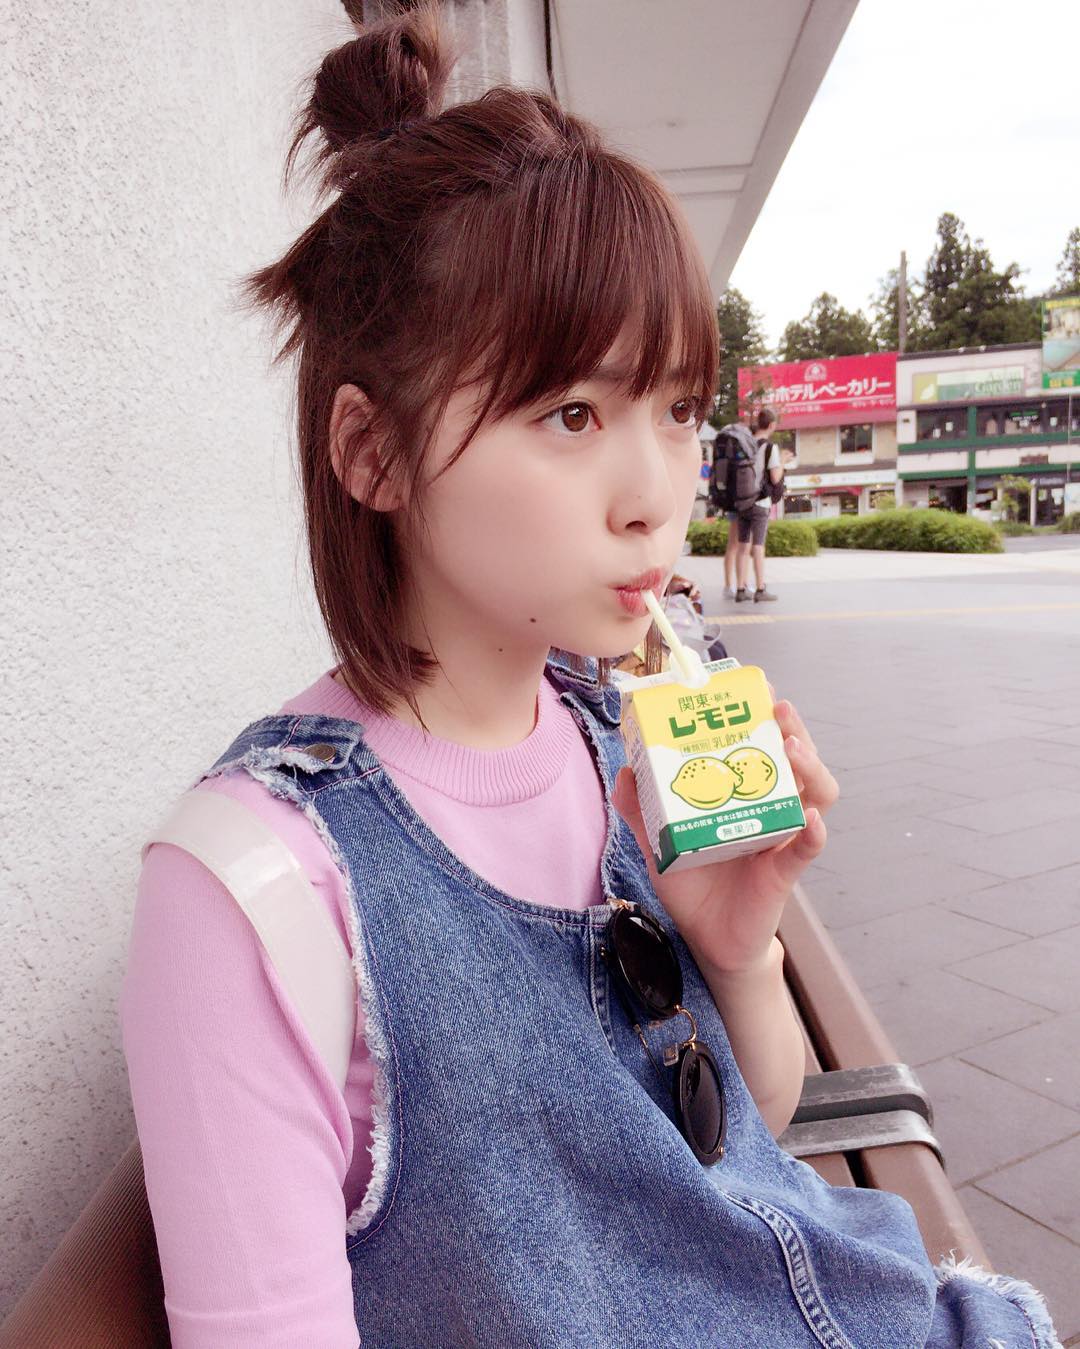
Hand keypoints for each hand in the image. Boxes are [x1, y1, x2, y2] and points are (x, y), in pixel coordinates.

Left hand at [612, 698, 837, 976]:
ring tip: (793, 751)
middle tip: (781, 710)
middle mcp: (769, 807)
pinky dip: (813, 832)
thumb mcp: (658, 841)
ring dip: (811, 769)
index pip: (763, 744)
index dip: (766, 715)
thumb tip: (624, 772)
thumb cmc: (690, 882)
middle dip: (795, 730)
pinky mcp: (784, 871)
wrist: (704, 939)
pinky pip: (807, 847)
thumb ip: (641, 809)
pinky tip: (808, 819)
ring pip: (816, 794)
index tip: (759, 687)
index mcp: (743, 792)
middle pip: (799, 759)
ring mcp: (781, 836)